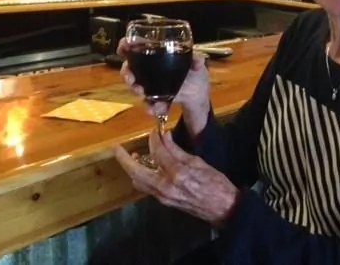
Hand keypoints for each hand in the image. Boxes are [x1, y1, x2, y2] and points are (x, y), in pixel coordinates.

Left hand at [114, 131, 238, 226]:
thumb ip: (179, 151)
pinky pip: (147, 188)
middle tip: (116, 148)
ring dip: (131, 169)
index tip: (153, 131)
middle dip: (124, 159)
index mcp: (177, 173)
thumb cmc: (216, 184)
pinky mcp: (164, 202)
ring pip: (138, 182)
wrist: (223, 208)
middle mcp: (165, 186)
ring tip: (131, 157)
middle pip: (136, 172)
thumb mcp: (199, 162)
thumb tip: (165, 136)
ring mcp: (163, 196)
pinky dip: (142, 176)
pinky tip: (146, 168)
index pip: (157, 152)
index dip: (153, 139)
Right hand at [117, 38, 209, 136]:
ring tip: (142, 93)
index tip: (123, 48)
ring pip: (134, 86)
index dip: (126, 45)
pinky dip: (151, 107)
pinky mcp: (154, 98)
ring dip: (135, 90)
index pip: (136, 45)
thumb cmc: (193, 71)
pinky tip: (157, 108)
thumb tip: (198, 59)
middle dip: (126, 74)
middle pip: (129, 67)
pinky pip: (147, 103)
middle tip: (131, 79)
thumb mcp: (197, 64)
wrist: (198, 93)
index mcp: (156, 53)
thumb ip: (197, 60)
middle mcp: (148, 68)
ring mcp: (149, 83)